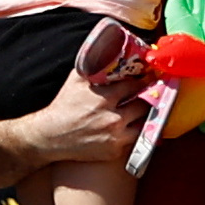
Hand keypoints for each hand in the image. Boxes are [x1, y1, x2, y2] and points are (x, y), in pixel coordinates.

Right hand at [29, 74, 145, 165]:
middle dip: (149, 98)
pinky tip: (133, 125)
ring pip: (144, 124)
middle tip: (154, 93)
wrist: (51, 136)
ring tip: (146, 110)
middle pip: (144, 105)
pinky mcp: (115, 151)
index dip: (144, 80)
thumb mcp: (76, 81)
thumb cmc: (64, 106)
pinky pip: (134, 140)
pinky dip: (135, 132)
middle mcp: (112, 118)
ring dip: (146, 117)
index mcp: (104, 98)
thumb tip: (109, 52)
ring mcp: (115, 137)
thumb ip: (94, 66)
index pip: (134, 86)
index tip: (150, 77)